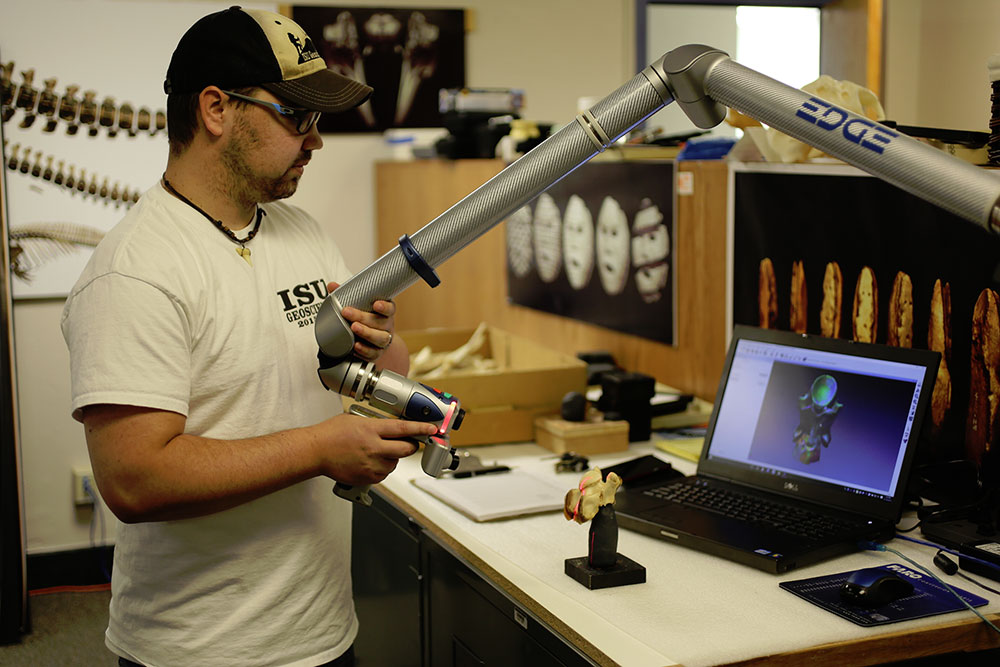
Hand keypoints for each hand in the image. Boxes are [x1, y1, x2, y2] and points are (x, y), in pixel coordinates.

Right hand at [314, 413, 437, 485]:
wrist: (315, 452)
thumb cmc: (331, 434)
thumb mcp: (356, 419)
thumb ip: (376, 423)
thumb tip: (392, 426)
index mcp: (371, 430)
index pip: (403, 429)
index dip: (421, 428)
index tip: (432, 428)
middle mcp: (374, 448)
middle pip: (406, 449)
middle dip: (411, 445)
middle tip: (409, 442)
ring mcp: (371, 465)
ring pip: (396, 463)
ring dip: (393, 457)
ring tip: (377, 451)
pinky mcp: (368, 478)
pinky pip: (384, 474)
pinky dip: (382, 467)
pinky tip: (370, 460)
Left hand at [327, 281, 395, 361]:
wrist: (372, 341)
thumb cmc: (365, 318)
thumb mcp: (358, 306)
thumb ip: (346, 295)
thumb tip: (332, 286)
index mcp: (385, 312)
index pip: (390, 308)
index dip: (384, 307)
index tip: (376, 304)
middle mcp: (387, 326)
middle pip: (381, 322)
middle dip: (363, 317)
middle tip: (347, 312)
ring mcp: (383, 340)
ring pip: (380, 338)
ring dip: (366, 333)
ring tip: (353, 328)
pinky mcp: (377, 353)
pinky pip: (373, 353)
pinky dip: (364, 350)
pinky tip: (356, 346)